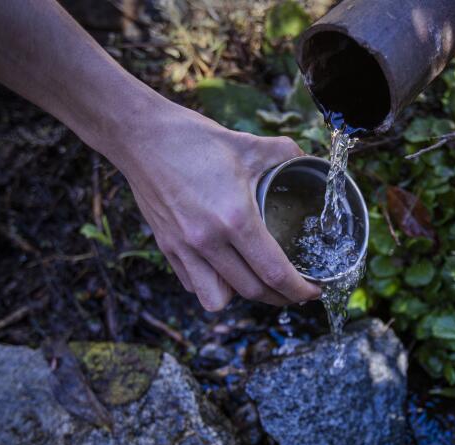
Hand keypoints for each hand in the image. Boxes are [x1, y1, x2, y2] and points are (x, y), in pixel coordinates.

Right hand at [106, 99, 320, 310]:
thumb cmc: (192, 139)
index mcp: (234, 218)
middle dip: (281, 298)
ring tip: (258, 282)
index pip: (274, 271)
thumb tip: (309, 159)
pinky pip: (194, 284)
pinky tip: (225, 269)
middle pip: (253, 291)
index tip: (314, 290)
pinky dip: (213, 284)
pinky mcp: (166, 248)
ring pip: (218, 299)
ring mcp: (184, 248)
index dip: (300, 289)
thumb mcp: (247, 144)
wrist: (139, 136)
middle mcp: (208, 241)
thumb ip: (285, 153)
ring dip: (244, 297)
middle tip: (296, 291)